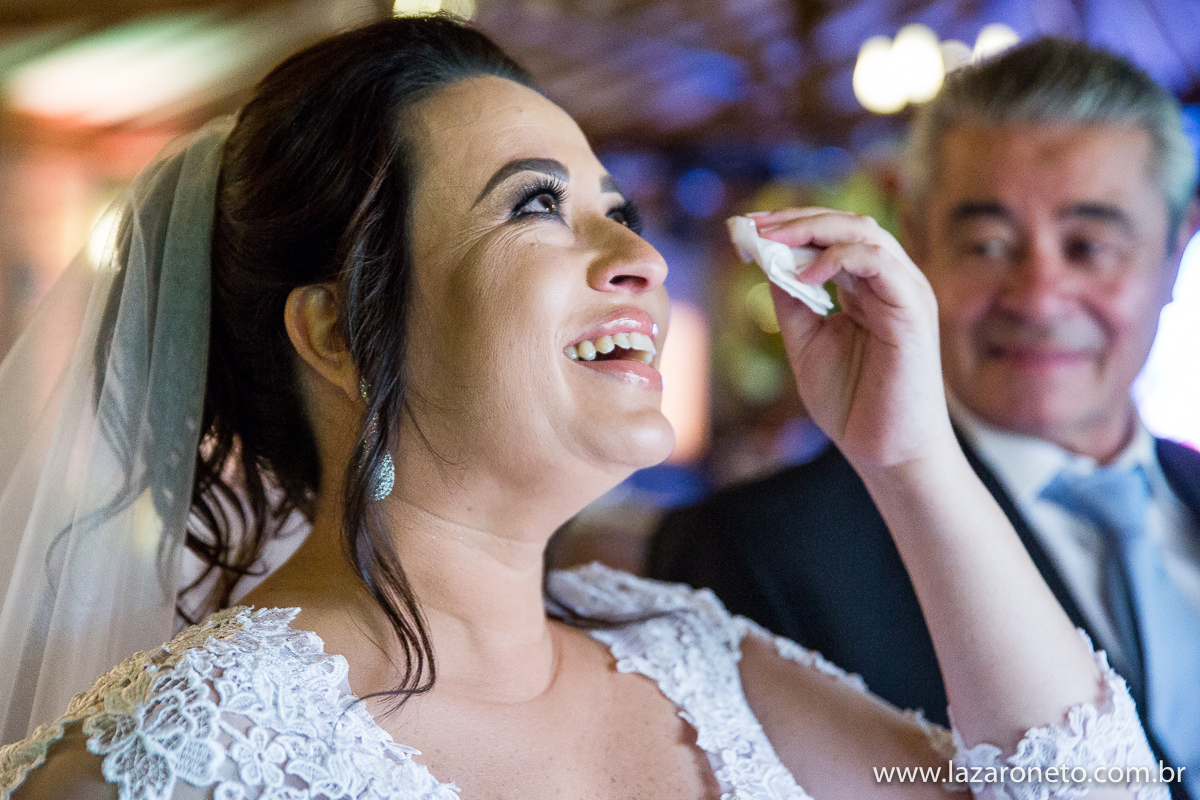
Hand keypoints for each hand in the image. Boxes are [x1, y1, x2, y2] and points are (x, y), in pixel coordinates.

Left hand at [750, 209, 953, 470]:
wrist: (886, 451)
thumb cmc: (851, 403)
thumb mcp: (806, 343)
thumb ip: (792, 302)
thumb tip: (766, 261)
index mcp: (867, 288)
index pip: (832, 236)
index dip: (791, 226)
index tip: (747, 228)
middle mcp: (890, 281)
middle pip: (847, 224)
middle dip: (796, 220)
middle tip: (752, 226)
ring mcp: (905, 291)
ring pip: (863, 232)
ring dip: (812, 229)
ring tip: (771, 240)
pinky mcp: (912, 309)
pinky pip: (876, 262)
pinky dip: (838, 258)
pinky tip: (806, 274)